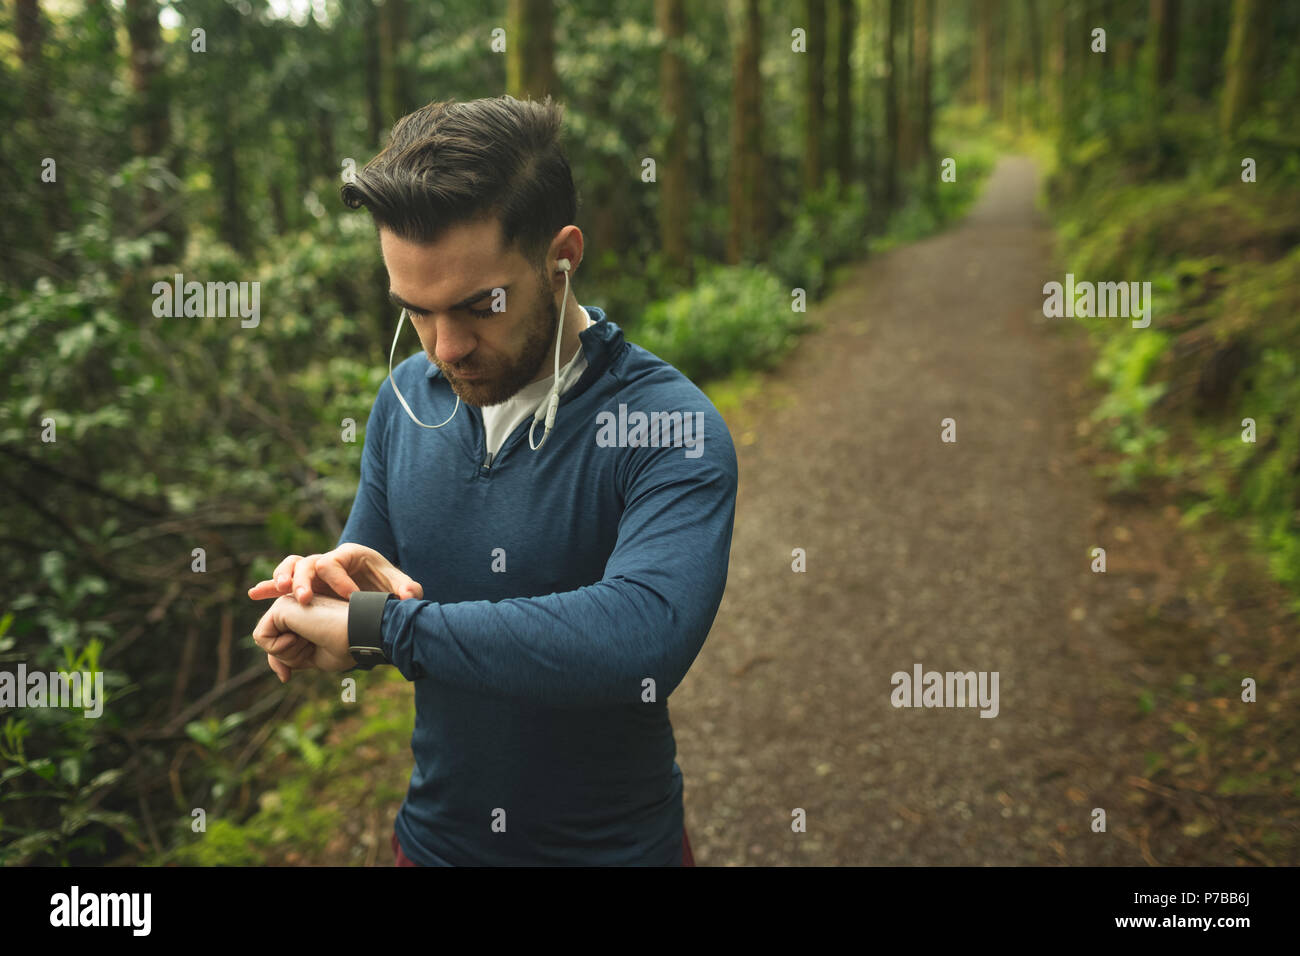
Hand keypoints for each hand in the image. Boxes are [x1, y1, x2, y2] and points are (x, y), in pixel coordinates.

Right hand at [246, 544, 422, 605]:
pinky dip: (270, 586)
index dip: (340, 580)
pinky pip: (283, 581)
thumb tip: (410, 595)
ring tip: (279, 593)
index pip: (337, 562)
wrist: (376, 587)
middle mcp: (329, 559)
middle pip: (310, 562)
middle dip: (304, 580)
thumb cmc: (386, 583)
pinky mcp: (307, 584)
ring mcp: (315, 571)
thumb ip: (406, 588)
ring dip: (283, 578)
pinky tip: (255, 594)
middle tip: (304, 599)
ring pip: (293, 567)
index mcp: (351, 555)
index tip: (349, 599)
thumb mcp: (399, 585)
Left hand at [252, 594, 352, 678]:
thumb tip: (279, 672)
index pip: (278, 641)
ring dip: (288, 651)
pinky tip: (303, 634)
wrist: (359, 634)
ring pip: (265, 640)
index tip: (286, 677)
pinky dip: (279, 646)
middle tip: (312, 648)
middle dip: (286, 657)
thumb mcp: (312, 658)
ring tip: (311, 638)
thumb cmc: (346, 645)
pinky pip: (261, 637)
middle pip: (270, 643)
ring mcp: (288, 602)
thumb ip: (291, 659)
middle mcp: (295, 605)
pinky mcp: (281, 605)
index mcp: (304, 615)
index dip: (280, 663)